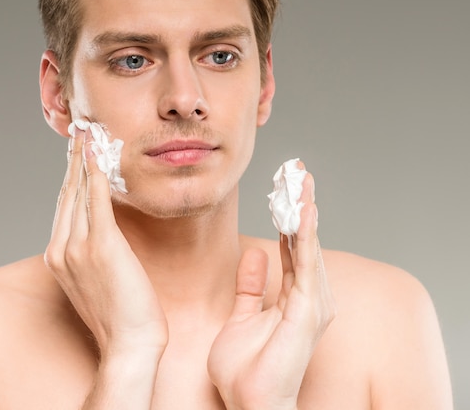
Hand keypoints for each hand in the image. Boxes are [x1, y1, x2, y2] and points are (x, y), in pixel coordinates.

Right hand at [44, 126, 167, 358]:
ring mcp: (77, 246)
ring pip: (79, 191)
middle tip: (81, 132)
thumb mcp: (95, 279)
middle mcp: (61, 247)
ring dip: (84, 159)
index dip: (71, 175)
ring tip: (89, 134)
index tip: (77, 152)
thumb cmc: (119, 313)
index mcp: (58, 255)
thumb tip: (101, 227)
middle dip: (74, 160)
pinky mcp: (100, 245)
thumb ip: (91, 251)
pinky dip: (97, 173)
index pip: (64, 205)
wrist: (128, 342)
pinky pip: (97, 200)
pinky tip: (99, 154)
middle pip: (67, 193)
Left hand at [207, 164, 335, 409]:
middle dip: (300, 203)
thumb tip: (256, 254)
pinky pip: (306, 264)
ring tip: (301, 178)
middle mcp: (308, 295)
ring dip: (305, 210)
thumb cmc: (246, 368)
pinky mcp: (308, 310)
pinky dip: (305, 235)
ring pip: (308, 245)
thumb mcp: (243, 314)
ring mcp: (312, 302)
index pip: (293, 245)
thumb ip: (252, 285)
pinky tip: (303, 210)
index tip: (283, 185)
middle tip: (296, 169)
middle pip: (304, 240)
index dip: (288, 214)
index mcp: (293, 296)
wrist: (250, 402)